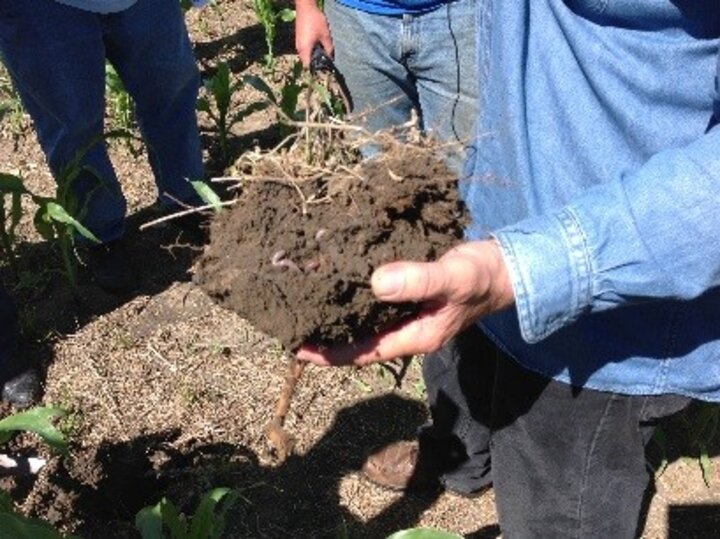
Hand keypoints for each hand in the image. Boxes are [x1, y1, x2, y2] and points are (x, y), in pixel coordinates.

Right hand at [295, 0, 333, 67]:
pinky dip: (310, 51)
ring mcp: (298, 44)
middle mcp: (299, 49)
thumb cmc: (315, 21)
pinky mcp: (298, 39)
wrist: (305, 7)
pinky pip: (304, 50)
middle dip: (315, 64)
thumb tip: (331, 59)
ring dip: (313, 57)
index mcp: (304, 50)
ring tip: (323, 54)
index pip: (308, 67)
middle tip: (325, 63)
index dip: (315, 70)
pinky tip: (318, 46)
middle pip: (306, 62)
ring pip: (305, 56)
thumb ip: (329, 49)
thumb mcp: (326, 36)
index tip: (323, 70)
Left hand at [296, 240, 514, 365]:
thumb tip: (375, 283)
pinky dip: (352, 287)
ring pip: (363, 315)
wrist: (506, 268)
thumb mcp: (452, 279)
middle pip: (356, 337)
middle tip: (290, 314)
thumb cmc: (482, 278)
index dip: (328, 354)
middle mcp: (406, 329)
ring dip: (336, 307)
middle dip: (324, 330)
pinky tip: (336, 270)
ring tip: (305, 292)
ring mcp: (407, 312)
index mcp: (414, 336)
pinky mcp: (409, 293)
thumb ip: (419, 281)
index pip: (362, 353)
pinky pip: (374, 295)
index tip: (295, 347)